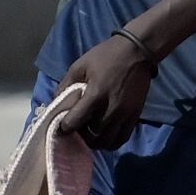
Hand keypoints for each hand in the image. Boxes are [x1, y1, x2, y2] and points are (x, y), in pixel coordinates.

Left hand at [58, 29, 157, 144]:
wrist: (137, 52)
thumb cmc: (106, 57)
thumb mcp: (80, 66)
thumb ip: (65, 85)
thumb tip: (57, 103)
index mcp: (95, 95)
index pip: (75, 121)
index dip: (65, 126)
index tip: (62, 125)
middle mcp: (111, 108)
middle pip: (93, 136)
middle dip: (81, 137)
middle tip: (77, 131)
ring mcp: (125, 114)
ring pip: (108, 141)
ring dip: (96, 142)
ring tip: (91, 136)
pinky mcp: (136, 115)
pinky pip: (123, 138)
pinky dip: (112, 142)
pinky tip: (106, 136)